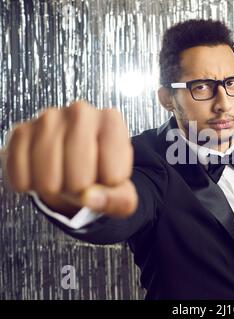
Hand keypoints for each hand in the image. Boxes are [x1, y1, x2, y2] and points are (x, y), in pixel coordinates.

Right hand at [1, 101, 137, 218]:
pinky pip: (22, 176)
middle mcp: (81, 112)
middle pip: (79, 180)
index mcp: (112, 121)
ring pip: (48, 180)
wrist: (73, 159)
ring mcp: (48, 119)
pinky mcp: (21, 131)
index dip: (108, 187)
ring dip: (55, 189)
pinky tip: (43, 172)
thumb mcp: (122, 190)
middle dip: (79, 191)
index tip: (107, 177)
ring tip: (64, 176)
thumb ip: (117, 199)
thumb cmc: (102, 171)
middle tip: (82, 180)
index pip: (113, 176)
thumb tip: (89, 198)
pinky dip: (31, 185)